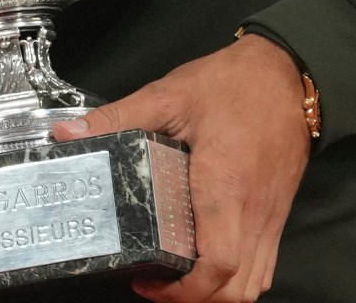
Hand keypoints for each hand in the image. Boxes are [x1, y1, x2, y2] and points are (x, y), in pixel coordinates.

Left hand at [53, 36, 309, 302]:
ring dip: (217, 293)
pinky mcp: (277, 214)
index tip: (147, 280)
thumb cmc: (233, 84)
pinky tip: (210, 264)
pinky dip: (239, 279)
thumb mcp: (169, 95)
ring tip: (179, 279)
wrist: (288, 74)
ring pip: (252, 284)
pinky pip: (264, 266)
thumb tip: (68, 134)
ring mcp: (269, 217)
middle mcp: (252, 212)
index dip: (182, 290)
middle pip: (235, 289)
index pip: (216, 262)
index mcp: (223, 185)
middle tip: (156, 283)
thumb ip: (117, 117)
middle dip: (195, 300)